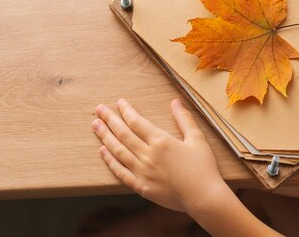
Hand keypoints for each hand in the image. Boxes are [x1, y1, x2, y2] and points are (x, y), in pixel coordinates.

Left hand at [92, 98, 226, 213]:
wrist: (203, 197)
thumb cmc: (203, 168)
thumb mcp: (197, 139)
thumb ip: (184, 119)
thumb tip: (175, 102)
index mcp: (161, 141)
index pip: (137, 122)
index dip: (126, 111)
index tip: (119, 102)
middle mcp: (148, 155)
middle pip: (123, 134)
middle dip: (110, 119)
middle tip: (99, 109)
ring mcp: (142, 172)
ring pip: (118, 151)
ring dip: (105, 137)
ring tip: (95, 125)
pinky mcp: (141, 186)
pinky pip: (120, 172)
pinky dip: (110, 161)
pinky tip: (102, 151)